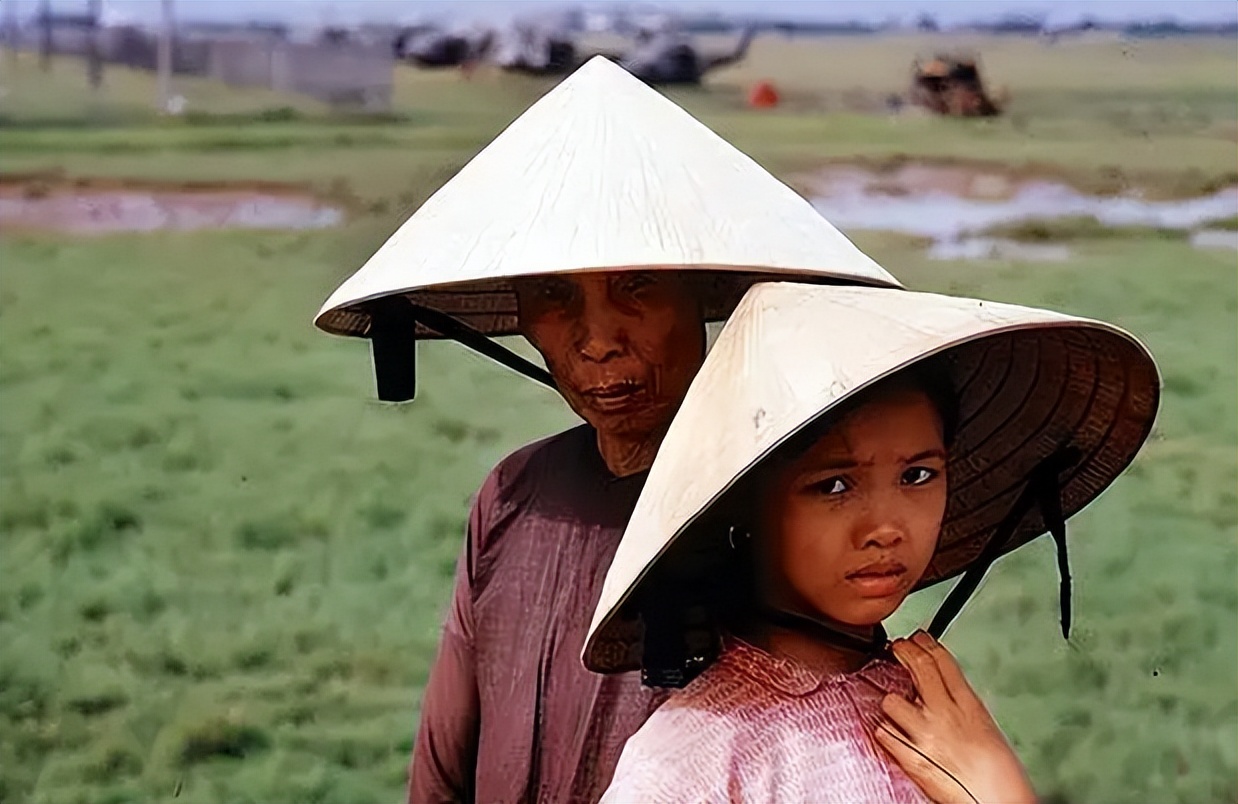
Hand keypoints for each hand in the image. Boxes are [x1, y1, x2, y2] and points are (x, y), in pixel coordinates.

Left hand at [872, 631, 1036, 803]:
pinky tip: (893, 734)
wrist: (997, 803)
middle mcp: (945, 715)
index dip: (925, 643)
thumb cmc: (1000, 775)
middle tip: (897, 649)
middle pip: (918, 667)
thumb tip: (944, 691)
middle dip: (903, 651)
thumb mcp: (985, 727)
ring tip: (898, 708)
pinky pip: (884, 734)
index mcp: (969, 706)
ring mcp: (925, 735)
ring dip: (892, 702)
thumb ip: (961, 705)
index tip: (917, 638)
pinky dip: (886, 733)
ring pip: (892, 700)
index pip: (942, 660)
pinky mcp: (910, 757)